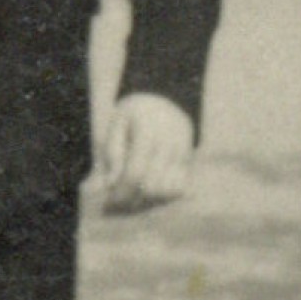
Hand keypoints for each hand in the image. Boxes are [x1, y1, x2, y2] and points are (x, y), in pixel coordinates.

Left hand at [102, 92, 193, 212]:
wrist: (165, 99)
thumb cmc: (133, 115)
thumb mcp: (116, 125)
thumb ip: (111, 153)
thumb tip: (110, 184)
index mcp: (147, 129)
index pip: (135, 172)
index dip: (121, 191)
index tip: (110, 199)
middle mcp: (170, 141)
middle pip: (151, 186)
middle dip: (132, 198)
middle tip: (118, 199)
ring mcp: (183, 152)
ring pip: (167, 191)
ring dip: (148, 199)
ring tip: (133, 192)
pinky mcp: (190, 161)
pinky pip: (179, 189)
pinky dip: (163, 195)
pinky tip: (149, 187)